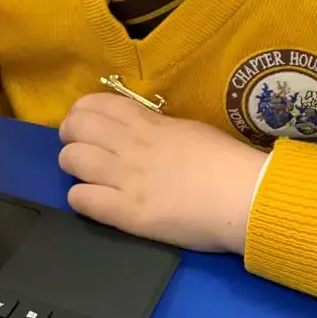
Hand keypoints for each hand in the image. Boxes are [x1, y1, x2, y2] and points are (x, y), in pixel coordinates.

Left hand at [58, 94, 267, 252]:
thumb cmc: (226, 163)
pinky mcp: (127, 213)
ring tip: (85, 175)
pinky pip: (82, 199)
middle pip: (76, 127)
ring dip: (72, 166)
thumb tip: (136, 130)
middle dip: (70, 136)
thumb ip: (156, 128)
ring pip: (72, 160)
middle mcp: (131, 146)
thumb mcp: (188, 131)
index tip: (85, 123)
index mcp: (148, 123)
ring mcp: (126, 179)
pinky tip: (93, 201)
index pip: (95, 104)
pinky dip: (80, 198)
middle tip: (79, 147)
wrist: (246, 197)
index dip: (81, 112)